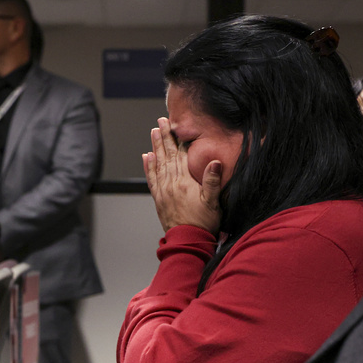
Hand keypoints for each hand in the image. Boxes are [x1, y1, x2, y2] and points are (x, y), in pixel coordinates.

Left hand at [143, 117, 223, 233]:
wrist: (187, 241)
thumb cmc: (203, 223)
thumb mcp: (213, 203)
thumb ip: (212, 181)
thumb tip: (215, 161)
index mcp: (184, 182)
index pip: (181, 155)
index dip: (178, 139)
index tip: (175, 125)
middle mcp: (171, 184)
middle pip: (167, 156)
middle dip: (164, 137)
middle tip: (161, 121)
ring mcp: (163, 191)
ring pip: (158, 164)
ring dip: (156, 147)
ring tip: (153, 132)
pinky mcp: (159, 199)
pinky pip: (151, 179)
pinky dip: (148, 166)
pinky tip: (146, 156)